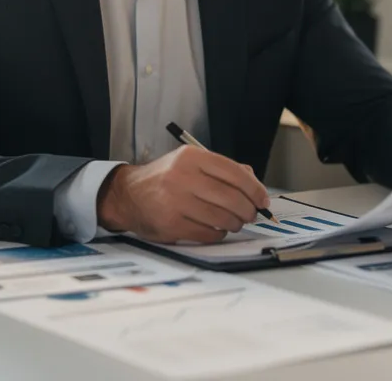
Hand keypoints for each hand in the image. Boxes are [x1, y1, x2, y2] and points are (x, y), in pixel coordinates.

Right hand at [96, 146, 269, 243]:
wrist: (128, 195)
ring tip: (234, 222)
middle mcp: (183, 177)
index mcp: (192, 157)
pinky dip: (219, 234)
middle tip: (251, 214)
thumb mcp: (191, 163)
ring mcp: (175, 201)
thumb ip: (223, 170)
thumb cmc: (166, 179)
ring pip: (222, 218)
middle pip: (232, 198)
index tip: (263, 200)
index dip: (255, 189)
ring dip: (235, 223)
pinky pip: (208, 233)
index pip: (235, 173)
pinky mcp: (171, 224)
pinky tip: (216, 229)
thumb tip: (255, 186)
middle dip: (248, 210)